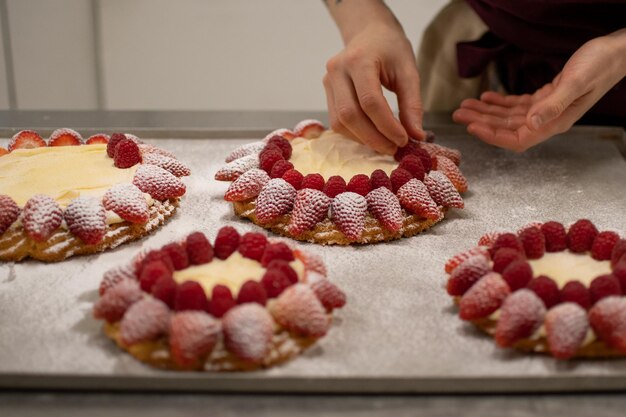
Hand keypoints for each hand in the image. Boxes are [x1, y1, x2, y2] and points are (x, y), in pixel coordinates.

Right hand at [324, 19, 424, 154]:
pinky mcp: (326, 92)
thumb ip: (412, 104)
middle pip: (350, 115)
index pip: (370, 102)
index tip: (404, 140)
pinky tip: (372, 135)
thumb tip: (416, 136)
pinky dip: (355, 134)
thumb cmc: (390, 49)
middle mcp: (337, 71)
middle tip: (393, 148)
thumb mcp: (408, 71)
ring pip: (340, 122)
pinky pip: (337, 121)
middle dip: (373, 138)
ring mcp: (328, 82)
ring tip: (384, 144)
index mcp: (359, 60)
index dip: (387, 126)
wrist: (369, 33)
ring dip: (362, 139)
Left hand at [453, 30, 625, 151]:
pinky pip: (517, 105)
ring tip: (465, 105)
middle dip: (481, 122)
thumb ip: (554, 105)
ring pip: (508, 117)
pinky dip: (500, 102)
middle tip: (458, 114)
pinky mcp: (545, 97)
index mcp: (555, 123)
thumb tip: (531, 124)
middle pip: (507, 129)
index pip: (517, 139)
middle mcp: (548, 120)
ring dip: (485, 112)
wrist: (616, 52)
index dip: (493, 136)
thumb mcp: (576, 83)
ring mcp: (546, 110)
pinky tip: (486, 97)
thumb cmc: (600, 66)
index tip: (472, 127)